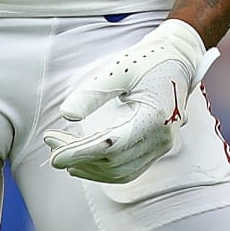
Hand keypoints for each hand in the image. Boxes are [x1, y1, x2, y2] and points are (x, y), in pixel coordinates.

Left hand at [43, 19, 217, 183]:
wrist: (177, 59)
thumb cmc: (149, 59)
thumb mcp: (118, 69)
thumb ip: (93, 93)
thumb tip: (67, 115)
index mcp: (155, 116)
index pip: (112, 145)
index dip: (81, 153)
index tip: (55, 156)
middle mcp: (162, 137)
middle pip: (113, 161)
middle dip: (79, 157)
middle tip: (51, 143)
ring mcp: (162, 145)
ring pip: (120, 171)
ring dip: (88, 166)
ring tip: (62, 152)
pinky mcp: (157, 148)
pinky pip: (128, 169)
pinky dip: (103, 168)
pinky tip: (84, 161)